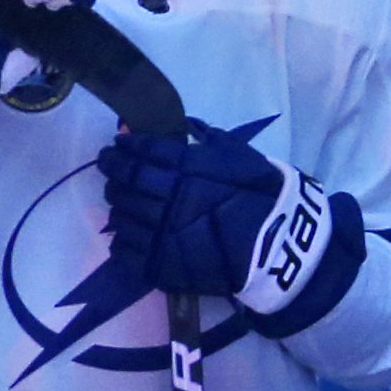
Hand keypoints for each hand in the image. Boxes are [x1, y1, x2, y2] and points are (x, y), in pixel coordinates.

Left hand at [100, 117, 290, 299]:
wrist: (282, 248)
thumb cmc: (264, 196)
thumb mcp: (241, 156)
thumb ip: (209, 139)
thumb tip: (186, 124)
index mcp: (187, 169)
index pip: (144, 151)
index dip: (126, 146)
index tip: (117, 144)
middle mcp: (169, 199)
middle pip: (127, 181)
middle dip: (114, 171)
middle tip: (109, 167)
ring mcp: (163, 234)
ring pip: (121, 217)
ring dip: (116, 206)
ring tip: (117, 203)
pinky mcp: (163, 265)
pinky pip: (127, 253)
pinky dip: (121, 242)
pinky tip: (124, 236)